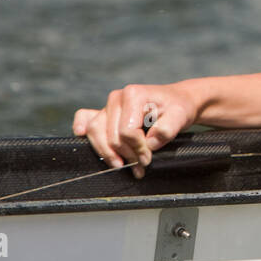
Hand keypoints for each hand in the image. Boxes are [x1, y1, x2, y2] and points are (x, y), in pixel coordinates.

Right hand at [72, 83, 198, 178]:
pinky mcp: (104, 112)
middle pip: (111, 135)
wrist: (177, 101)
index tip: (149, 157)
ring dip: (108, 153)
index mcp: (133, 95)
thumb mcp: (180, 116)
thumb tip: (149, 144)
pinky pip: (85, 118)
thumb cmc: (178, 107)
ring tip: (123, 165)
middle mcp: (117, 98)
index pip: (126, 131)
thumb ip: (167, 130)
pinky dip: (82, 127)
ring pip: (95, 132)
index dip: (137, 148)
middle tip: (140, 166)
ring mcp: (108, 105)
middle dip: (125, 155)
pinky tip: (80, 134)